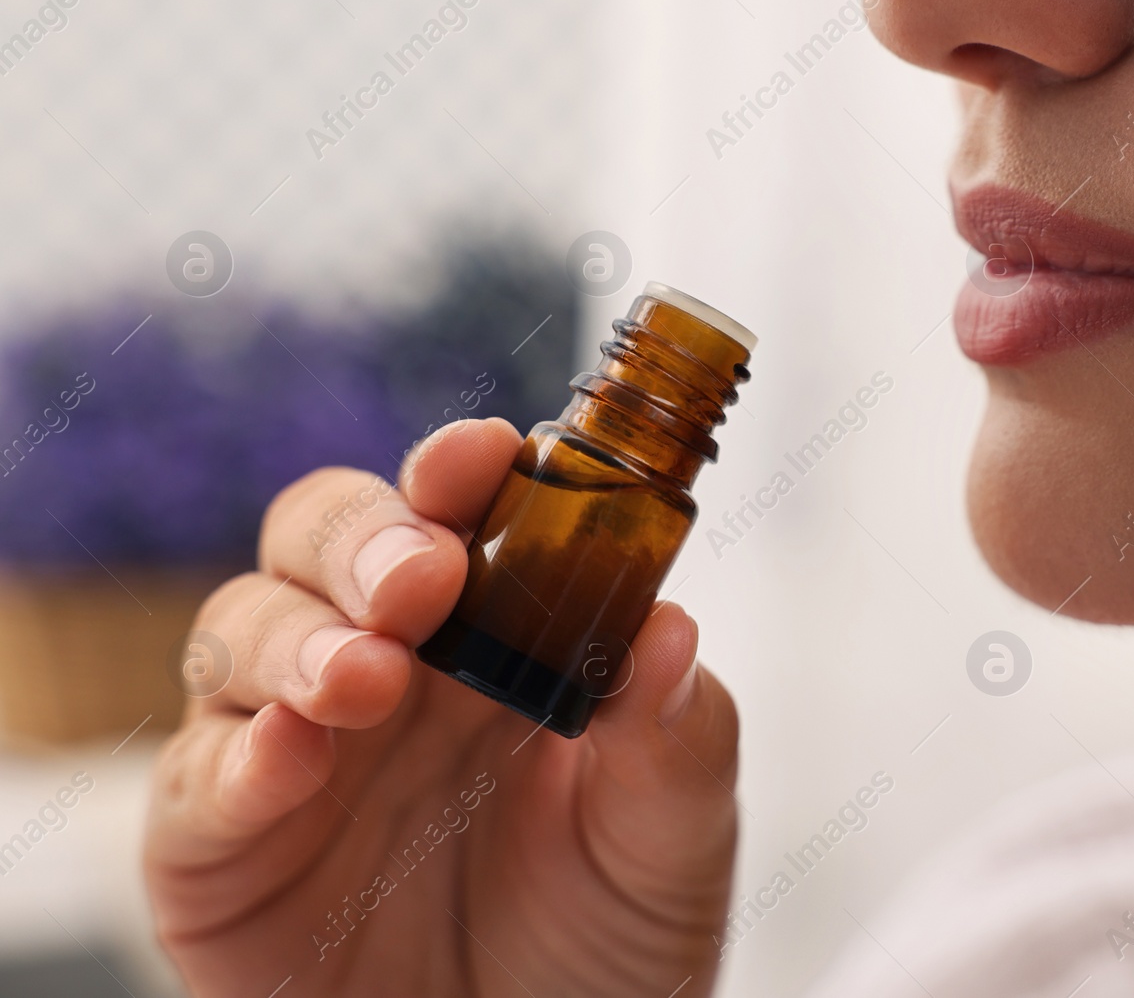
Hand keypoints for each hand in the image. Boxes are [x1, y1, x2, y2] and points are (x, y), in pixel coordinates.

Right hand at [145, 419, 738, 996]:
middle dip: (365, 538)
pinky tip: (288, 758)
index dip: (461, 470)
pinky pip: (199, 779)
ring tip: (367, 677)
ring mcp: (298, 746)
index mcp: (494, 634)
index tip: (485, 454)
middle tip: (421, 576)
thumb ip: (675, 735)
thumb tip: (671, 629)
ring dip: (299, 635)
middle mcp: (388, 668)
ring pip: (245, 628)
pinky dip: (236, 758)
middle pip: (328, 538)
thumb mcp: (672, 837)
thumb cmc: (606, 936)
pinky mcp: (224, 844)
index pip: (460, 513)